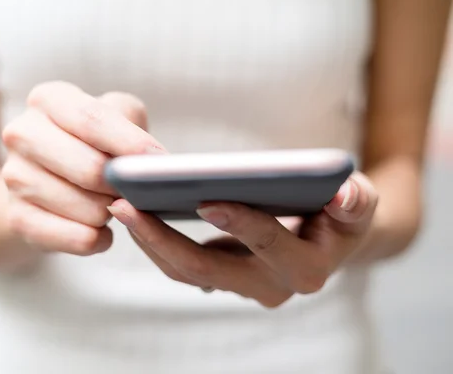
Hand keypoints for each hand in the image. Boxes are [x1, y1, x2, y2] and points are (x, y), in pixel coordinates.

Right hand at [1, 81, 163, 254]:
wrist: (49, 175)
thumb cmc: (93, 140)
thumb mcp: (116, 115)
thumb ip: (133, 124)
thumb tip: (152, 161)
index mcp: (47, 99)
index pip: (92, 119)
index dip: (130, 143)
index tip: (159, 162)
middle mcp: (22, 134)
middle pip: (89, 168)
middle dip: (122, 186)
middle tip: (136, 191)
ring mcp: (13, 177)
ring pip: (86, 208)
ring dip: (110, 213)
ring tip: (112, 206)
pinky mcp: (16, 217)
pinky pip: (73, 238)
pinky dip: (96, 240)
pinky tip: (100, 232)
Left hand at [108, 172, 377, 306]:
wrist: (329, 240)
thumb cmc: (342, 215)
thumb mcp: (358, 204)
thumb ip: (356, 200)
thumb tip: (344, 193)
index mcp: (305, 268)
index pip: (267, 247)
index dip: (239, 224)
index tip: (204, 200)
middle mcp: (269, 286)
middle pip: (205, 268)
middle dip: (162, 239)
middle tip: (126, 204)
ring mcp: (240, 284)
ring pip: (182, 270)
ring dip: (148, 239)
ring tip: (119, 203)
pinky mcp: (220, 274)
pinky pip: (179, 263)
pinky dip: (154, 239)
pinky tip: (134, 210)